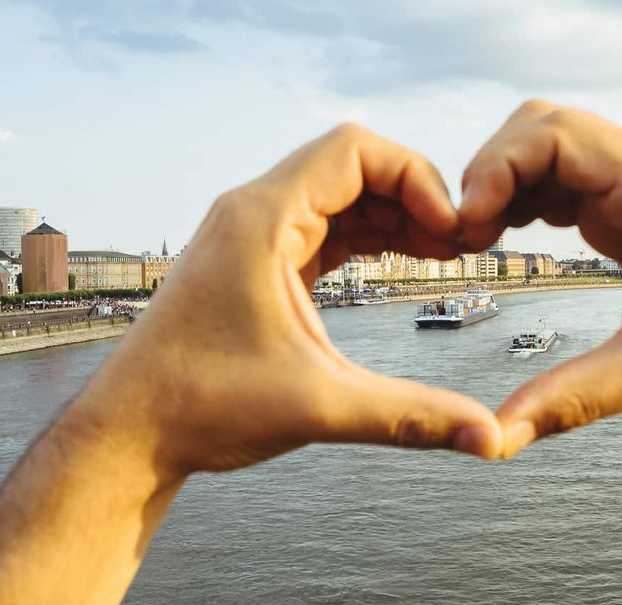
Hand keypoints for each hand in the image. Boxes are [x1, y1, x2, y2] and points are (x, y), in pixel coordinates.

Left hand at [77, 124, 504, 473]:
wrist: (131, 432)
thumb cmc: (202, 407)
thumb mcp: (320, 408)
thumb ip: (410, 417)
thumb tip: (490, 439)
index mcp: (261, 219)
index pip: (354, 149)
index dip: (416, 177)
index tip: (450, 230)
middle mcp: (253, 212)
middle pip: (352, 165)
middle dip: (412, 196)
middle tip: (457, 246)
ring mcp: (251, 235)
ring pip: (339, 195)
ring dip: (393, 216)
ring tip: (442, 254)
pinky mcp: (254, 262)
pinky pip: (323, 226)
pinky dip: (366, 237)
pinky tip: (401, 263)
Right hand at [457, 100, 621, 455]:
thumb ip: (575, 398)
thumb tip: (501, 433)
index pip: (549, 135)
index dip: (495, 171)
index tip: (469, 226)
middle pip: (540, 128)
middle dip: (492, 172)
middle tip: (466, 235)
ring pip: (549, 147)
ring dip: (507, 184)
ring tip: (480, 240)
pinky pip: (566, 177)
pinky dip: (528, 198)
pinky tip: (511, 238)